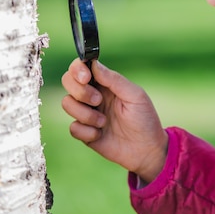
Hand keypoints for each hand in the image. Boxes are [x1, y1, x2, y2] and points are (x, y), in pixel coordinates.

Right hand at [61, 59, 167, 182]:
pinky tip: (101, 135)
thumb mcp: (135, 96)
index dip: (78, 69)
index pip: (81, 68)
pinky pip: (73, 127)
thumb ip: (114, 80)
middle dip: (80, 91)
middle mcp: (93, 95)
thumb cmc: (145, 119)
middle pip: (68, 81)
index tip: (86, 77)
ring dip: (85, 113)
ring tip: (104, 122)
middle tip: (98, 101)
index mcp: (105, 83)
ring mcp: (87, 113)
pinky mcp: (85, 132)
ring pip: (67, 103)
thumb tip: (93, 64)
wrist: (147, 150)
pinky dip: (87, 132)